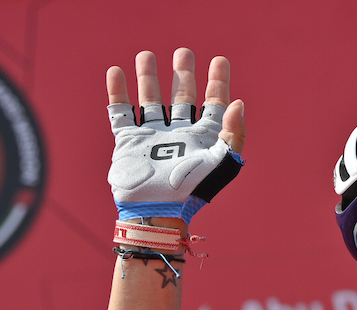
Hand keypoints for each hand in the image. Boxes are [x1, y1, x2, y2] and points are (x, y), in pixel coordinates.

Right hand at [106, 48, 245, 224]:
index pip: (213, 104)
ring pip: (151, 101)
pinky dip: (118, 93)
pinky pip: (121, 112)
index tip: (219, 60)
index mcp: (203, 139)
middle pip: (183, 98)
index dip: (218, 82)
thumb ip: (233, 133)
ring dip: (149, 78)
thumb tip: (238, 103)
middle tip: (184, 52)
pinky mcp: (128, 142)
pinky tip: (117, 73)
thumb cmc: (194, 190)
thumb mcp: (223, 162)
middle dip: (184, 75)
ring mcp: (153, 137)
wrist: (158, 210)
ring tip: (146, 54)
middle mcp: (179, 135)